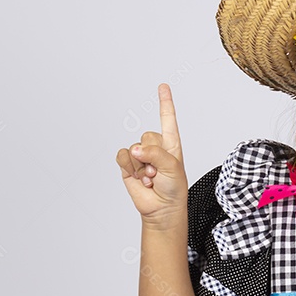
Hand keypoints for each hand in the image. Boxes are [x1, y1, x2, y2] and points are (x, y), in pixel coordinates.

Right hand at [116, 83, 188, 225]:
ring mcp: (140, 155)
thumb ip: (156, 154)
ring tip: (150, 178)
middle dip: (152, 155)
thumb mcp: (172, 168)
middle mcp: (155, 147)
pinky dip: (128, 166)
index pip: (167, 119)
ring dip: (141, 166)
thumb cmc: (174, 188)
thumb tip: (135, 149)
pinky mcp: (128, 164)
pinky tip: (138, 177)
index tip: (163, 86)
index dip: (165, 102)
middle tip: (159, 172)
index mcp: (171, 144)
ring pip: (134, 148)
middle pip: (148, 135)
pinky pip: (122, 156)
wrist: (162, 208)